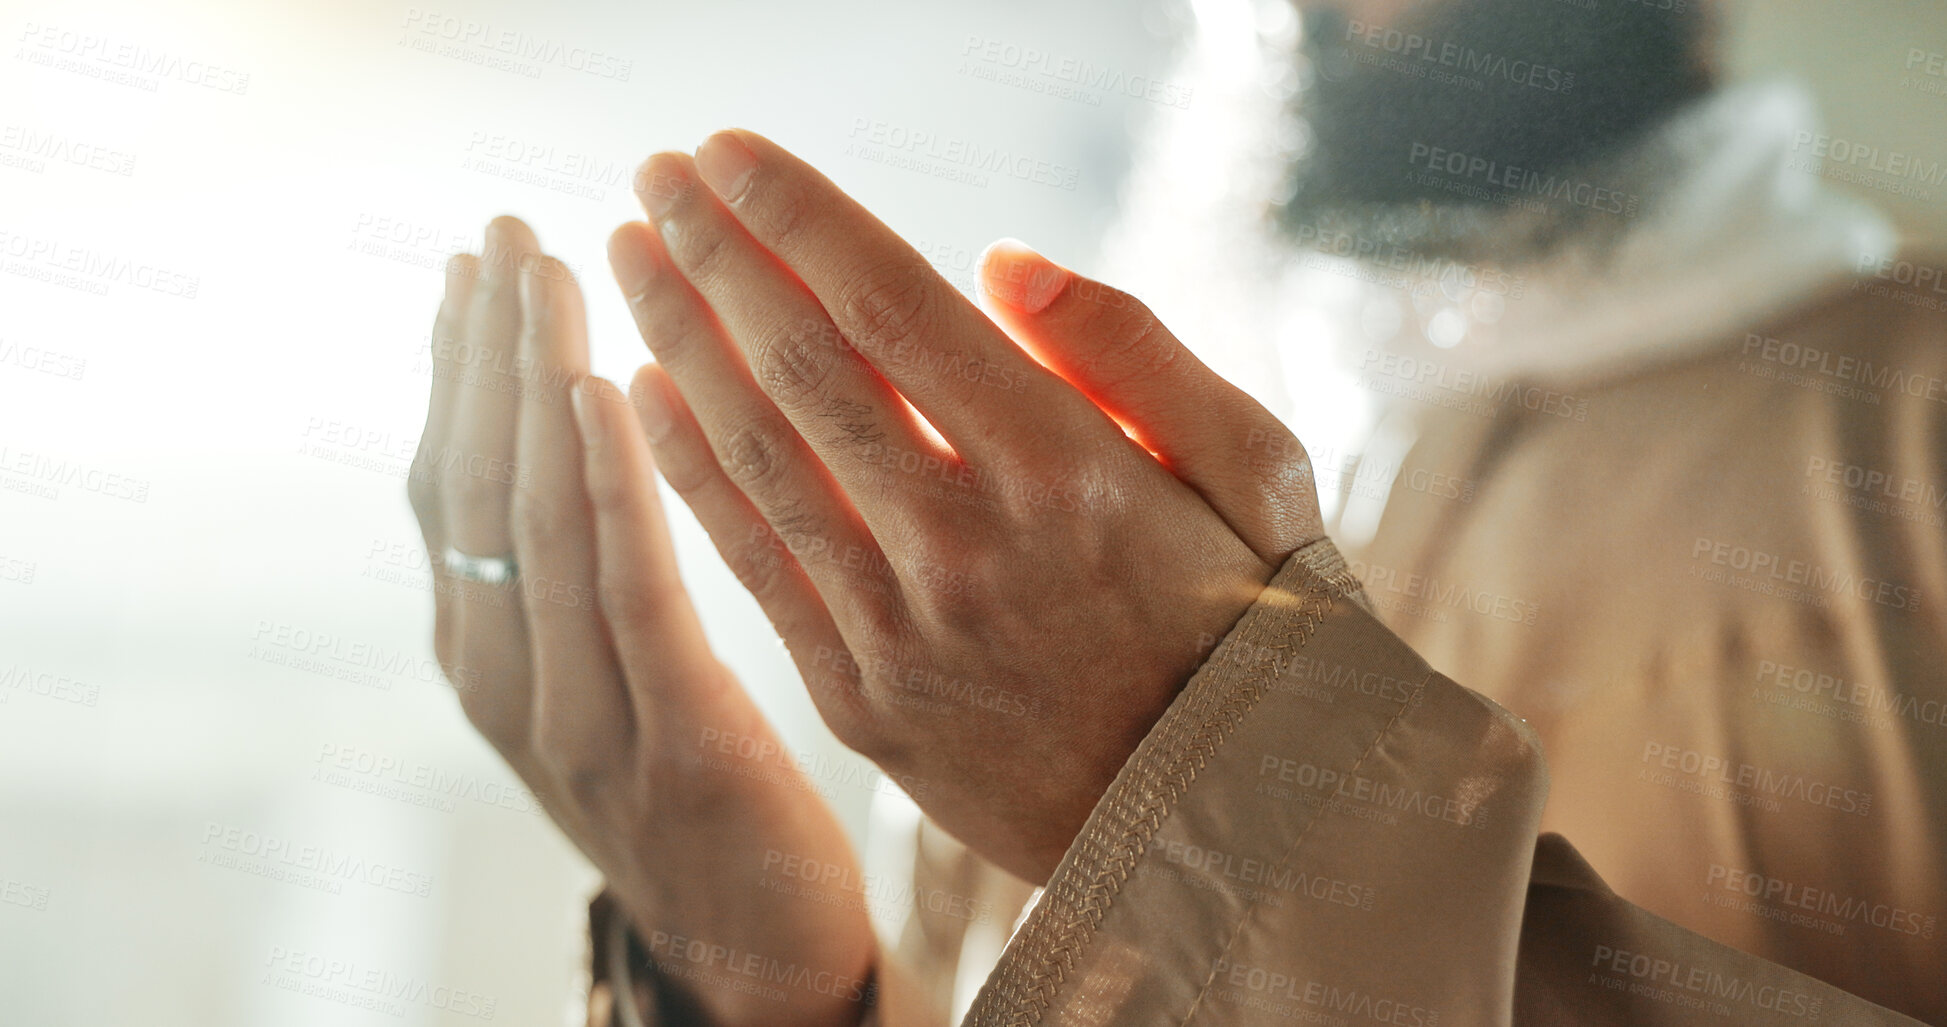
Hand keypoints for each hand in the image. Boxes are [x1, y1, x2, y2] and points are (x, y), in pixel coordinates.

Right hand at [407, 218, 874, 1026]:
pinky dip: (607, 490)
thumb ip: (580, 573)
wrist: (752, 949)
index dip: (456, 371)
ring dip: (530, 387)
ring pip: (535, 524)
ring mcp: (578, 717)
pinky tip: (602, 395)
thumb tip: (576, 430)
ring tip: (544, 275)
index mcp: (491, 654)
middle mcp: (507, 678)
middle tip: (507, 232)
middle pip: (479, 487)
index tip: (472, 262)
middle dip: (486, 351)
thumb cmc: (699, 788)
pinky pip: (630, 595)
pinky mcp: (671, 744)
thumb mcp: (612, 672)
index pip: (455, 486)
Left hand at [607, 132, 1324, 881]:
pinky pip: (752, 570)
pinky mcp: (863, 704)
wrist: (1231, 828)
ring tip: (625, 257)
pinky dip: (688, 476)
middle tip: (653, 175)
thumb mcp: (1259, 470)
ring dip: (678, 344)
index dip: (797, 217)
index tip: (728, 150)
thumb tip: (1000, 261)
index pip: (894, 306)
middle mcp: (968, 543)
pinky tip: (636, 398)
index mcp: (1069, 468)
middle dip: (715, 254)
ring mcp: (904, 632)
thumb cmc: (1256, 628)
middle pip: (804, 366)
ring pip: (759, 459)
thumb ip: (1135, 352)